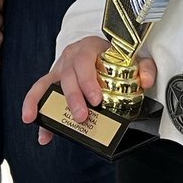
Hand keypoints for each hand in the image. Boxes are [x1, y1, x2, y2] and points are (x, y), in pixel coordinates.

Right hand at [22, 38, 157, 145]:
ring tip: (36, 120)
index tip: (96, 99)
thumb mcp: (132, 57)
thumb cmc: (114, 55)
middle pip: (67, 77)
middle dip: (73, 99)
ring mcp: (60, 69)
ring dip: (41, 103)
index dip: (88, 80)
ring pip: (46, 84)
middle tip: (82, 117)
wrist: (102, 48)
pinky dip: (36, 111)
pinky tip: (42, 134)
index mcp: (88, 48)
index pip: (85, 61)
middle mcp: (70, 57)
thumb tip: (146, 81)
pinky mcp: (54, 82)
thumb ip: (143, 67)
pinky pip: (40, 94)